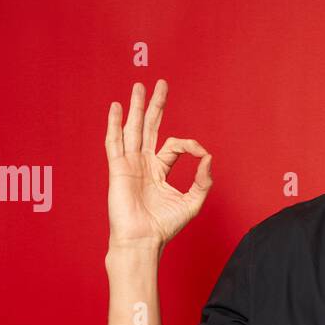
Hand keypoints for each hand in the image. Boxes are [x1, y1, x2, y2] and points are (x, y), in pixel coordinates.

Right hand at [104, 79, 212, 249]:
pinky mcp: (118, 168)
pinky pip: (115, 142)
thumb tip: (209, 158)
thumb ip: (202, 180)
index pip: (174, 145)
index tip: (200, 153)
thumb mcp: (192, 202)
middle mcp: (143, 163)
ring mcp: (130, 164)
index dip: (189, 145)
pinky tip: (117, 107)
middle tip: (161, 84)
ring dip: (137, 107)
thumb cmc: (164, 226)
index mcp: (159, 170)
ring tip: (139, 86)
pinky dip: (115, 124)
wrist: (143, 240)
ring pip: (133, 129)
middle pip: (150, 127)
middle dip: (156, 105)